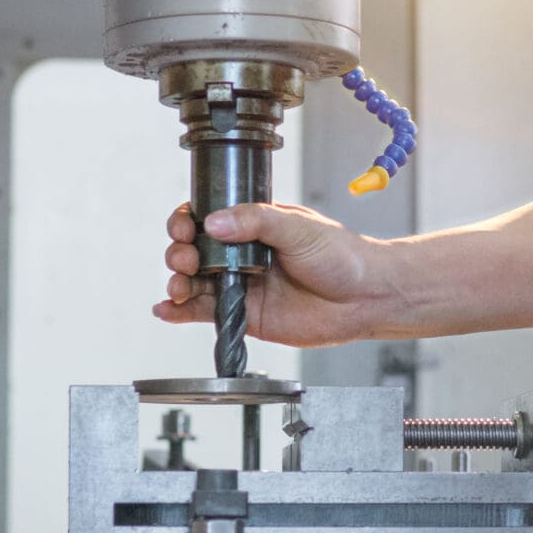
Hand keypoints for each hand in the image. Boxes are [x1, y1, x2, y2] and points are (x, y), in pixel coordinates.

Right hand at [154, 202, 396, 346]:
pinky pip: (205, 313)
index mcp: (253, 225)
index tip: (184, 227)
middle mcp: (242, 253)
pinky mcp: (245, 315)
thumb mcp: (298, 227)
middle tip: (186, 259)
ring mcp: (241, 285)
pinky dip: (181, 312)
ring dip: (177, 283)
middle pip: (193, 250)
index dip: (188, 221)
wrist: (365, 297)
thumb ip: (256, 221)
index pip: (207, 217)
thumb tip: (213, 223)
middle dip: (180, 252)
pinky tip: (167, 311)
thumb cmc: (341, 256)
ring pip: (194, 283)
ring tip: (179, 286)